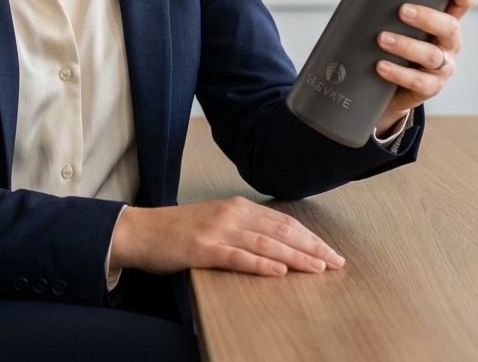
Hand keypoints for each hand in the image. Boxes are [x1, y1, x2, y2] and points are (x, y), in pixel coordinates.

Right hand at [109, 198, 344, 277]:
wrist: (141, 231)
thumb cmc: (179, 231)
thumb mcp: (216, 221)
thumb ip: (244, 228)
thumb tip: (278, 244)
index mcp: (237, 206)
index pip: (284, 222)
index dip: (310, 237)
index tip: (331, 252)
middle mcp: (231, 214)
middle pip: (281, 231)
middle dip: (313, 247)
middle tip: (337, 262)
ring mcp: (217, 231)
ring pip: (265, 244)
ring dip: (296, 257)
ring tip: (318, 268)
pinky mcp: (202, 249)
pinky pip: (237, 257)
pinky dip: (261, 264)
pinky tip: (279, 272)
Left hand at [372, 0, 475, 133]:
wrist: (389, 86)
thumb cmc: (395, 42)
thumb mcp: (392, 18)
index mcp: (444, 20)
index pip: (462, 3)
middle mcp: (448, 43)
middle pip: (449, 27)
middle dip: (427, 18)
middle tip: (402, 11)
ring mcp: (442, 67)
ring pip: (432, 56)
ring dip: (406, 46)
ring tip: (382, 39)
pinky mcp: (431, 87)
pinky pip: (419, 81)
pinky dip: (398, 73)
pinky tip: (381, 66)